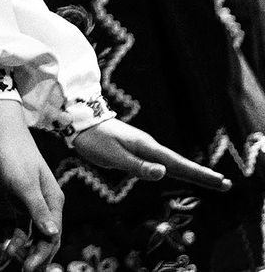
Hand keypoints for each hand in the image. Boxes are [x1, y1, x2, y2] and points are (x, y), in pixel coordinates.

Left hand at [0, 100, 62, 271]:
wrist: (0, 132)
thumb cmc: (13, 155)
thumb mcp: (23, 183)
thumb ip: (37, 209)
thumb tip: (51, 234)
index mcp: (54, 200)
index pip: (53, 234)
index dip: (43, 253)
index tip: (29, 268)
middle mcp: (47, 204)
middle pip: (46, 237)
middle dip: (36, 256)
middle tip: (23, 270)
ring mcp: (33, 202)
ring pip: (33, 234)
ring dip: (24, 250)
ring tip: (11, 264)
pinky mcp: (19, 199)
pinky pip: (21, 225)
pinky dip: (15, 238)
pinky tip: (7, 249)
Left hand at [72, 119, 231, 191]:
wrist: (79, 122)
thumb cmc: (94, 140)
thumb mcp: (113, 156)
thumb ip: (137, 166)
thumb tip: (163, 173)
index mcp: (146, 148)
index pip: (177, 164)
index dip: (199, 174)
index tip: (220, 181)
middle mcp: (149, 147)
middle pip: (180, 164)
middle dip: (203, 175)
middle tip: (226, 184)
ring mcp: (144, 148)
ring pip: (173, 163)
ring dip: (192, 172)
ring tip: (212, 181)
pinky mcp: (138, 150)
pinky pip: (162, 162)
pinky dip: (177, 169)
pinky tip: (184, 173)